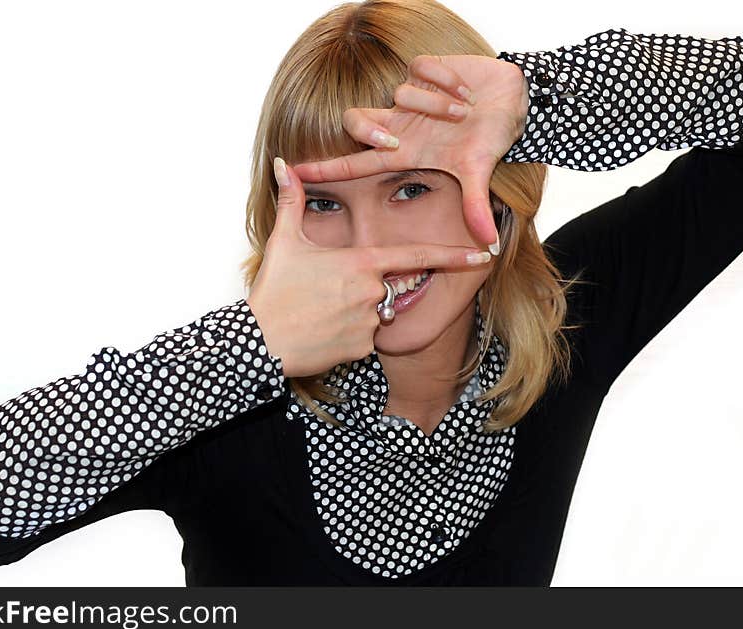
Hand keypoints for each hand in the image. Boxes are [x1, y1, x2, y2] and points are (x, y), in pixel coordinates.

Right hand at [246, 157, 492, 378]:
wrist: (260, 342)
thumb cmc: (273, 290)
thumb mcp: (284, 242)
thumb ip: (291, 202)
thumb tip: (283, 165)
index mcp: (360, 262)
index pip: (416, 255)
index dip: (453, 255)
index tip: (483, 254)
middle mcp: (372, 291)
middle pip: (383, 286)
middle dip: (359, 289)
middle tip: (323, 295)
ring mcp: (369, 322)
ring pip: (372, 313)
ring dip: (352, 313)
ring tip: (318, 314)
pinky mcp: (361, 349)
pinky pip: (363, 338)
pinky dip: (345, 336)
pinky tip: (321, 335)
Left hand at [292, 54, 529, 253]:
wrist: (513, 100)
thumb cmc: (490, 136)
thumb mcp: (479, 171)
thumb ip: (476, 205)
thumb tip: (489, 245)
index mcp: (405, 151)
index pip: (355, 164)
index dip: (325, 169)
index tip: (291, 170)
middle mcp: (400, 124)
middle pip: (355, 122)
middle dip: (369, 130)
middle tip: (397, 138)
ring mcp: (409, 96)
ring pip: (401, 94)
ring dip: (437, 105)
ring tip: (465, 112)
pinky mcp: (423, 69)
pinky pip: (421, 69)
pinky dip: (446, 80)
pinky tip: (465, 89)